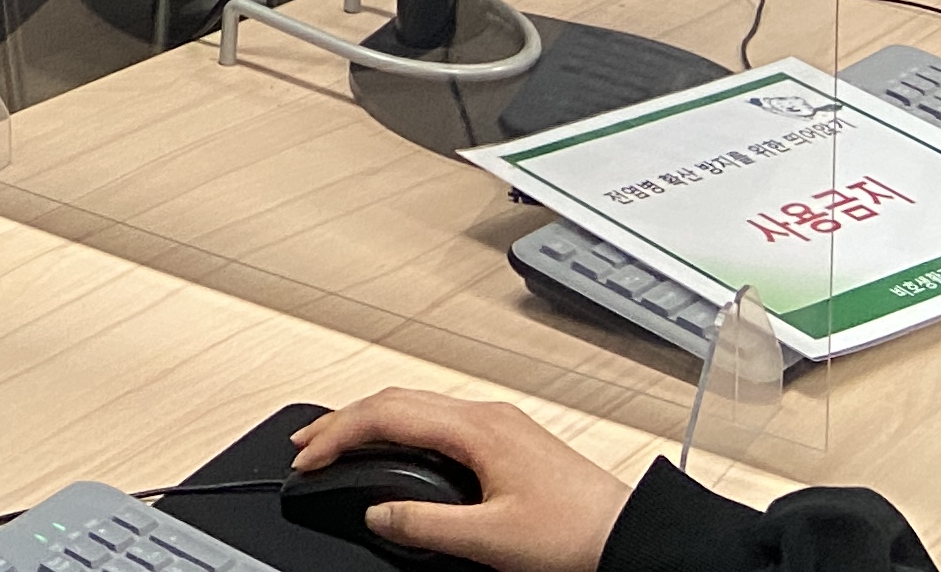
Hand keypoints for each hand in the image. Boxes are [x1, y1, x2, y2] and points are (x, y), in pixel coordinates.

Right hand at [290, 393, 628, 571]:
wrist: (633, 536)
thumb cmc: (580, 535)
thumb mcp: (492, 541)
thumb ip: (426, 526)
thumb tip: (377, 512)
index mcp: (478, 428)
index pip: (386, 414)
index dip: (338, 434)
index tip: (307, 458)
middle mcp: (486, 415)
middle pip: (396, 399)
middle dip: (344, 420)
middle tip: (307, 445)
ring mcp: (498, 424)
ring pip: (417, 406)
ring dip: (372, 423)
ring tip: (339, 445)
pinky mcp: (508, 440)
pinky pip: (438, 420)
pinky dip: (401, 431)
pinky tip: (395, 450)